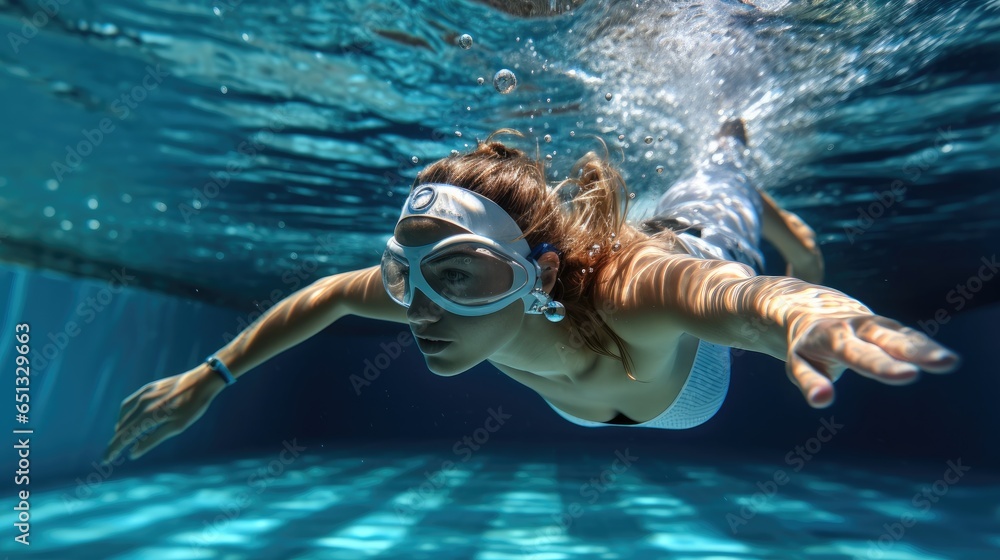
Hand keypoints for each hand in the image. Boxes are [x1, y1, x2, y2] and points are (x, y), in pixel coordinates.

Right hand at [103, 366, 224, 463]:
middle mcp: (142, 404)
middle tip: (108, 456)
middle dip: (114, 443)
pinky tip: (126, 419)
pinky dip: (124, 414)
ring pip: (125, 416)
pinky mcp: (148, 388)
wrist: (202, 380)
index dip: (113, 450)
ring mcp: (144, 394)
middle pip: (122, 428)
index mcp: (148, 416)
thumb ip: (153, 440)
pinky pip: (129, 403)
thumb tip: (133, 454)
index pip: (124, 437)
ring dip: (119, 429)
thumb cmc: (193, 406)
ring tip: (118, 441)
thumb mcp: (176, 427)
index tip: (105, 461)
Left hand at [786, 315, 959, 407]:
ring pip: (904, 336)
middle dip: (914, 352)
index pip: (859, 353)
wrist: (809, 306)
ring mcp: (877, 325)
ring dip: (927, 349)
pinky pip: (910, 337)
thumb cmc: (807, 344)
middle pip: (888, 340)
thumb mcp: (799, 362)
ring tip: (950, 362)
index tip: (908, 376)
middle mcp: (858, 326)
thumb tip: (822, 400)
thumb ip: (810, 381)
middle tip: (942, 363)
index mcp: (832, 335)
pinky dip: (927, 347)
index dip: (883, 365)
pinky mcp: (889, 328)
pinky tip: (948, 359)